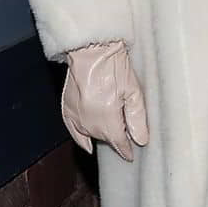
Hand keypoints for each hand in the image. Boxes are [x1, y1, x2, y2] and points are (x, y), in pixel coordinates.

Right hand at [62, 41, 149, 160]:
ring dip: (101, 134)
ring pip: (91, 134)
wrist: (92, 51)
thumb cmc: (114, 66)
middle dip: (115, 137)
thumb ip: (137, 119)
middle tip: (125, 132)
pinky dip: (80, 138)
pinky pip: (72, 130)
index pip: (118, 142)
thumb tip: (141, 140)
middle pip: (105, 138)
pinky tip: (87, 145)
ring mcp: (76, 115)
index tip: (130, 155)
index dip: (125, 150)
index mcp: (108, 118)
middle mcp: (90, 121)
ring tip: (110, 130)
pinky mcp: (66, 107)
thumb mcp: (134, 92)